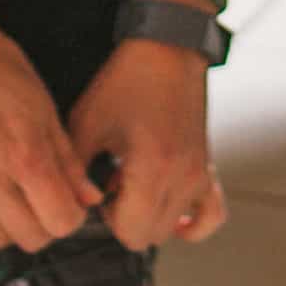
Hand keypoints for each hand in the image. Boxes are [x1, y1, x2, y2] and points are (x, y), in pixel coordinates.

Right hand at [0, 11, 100, 256]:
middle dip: (45, 224)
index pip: (61, 223)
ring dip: (9, 226)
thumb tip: (86, 195)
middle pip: (30, 239)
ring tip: (12, 198)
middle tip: (44, 199)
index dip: (73, 215)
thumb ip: (67, 160)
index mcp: (24, 158)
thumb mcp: (45, 108)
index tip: (69, 201)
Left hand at [69, 36, 226, 250]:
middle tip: (111, 186)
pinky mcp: (208, 168)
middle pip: (151, 235)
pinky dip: (193, 223)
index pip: (131, 233)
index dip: (106, 219)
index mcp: (153, 169)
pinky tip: (173, 213)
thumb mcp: (87, 122)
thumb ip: (76, 170)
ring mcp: (200, 175)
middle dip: (125, 220)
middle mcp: (183, 177)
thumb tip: (74, 202)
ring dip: (151, 216)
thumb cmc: (127, 80)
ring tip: (135, 186)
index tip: (98, 190)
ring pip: (174, 229)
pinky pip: (211, 216)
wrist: (167, 49)